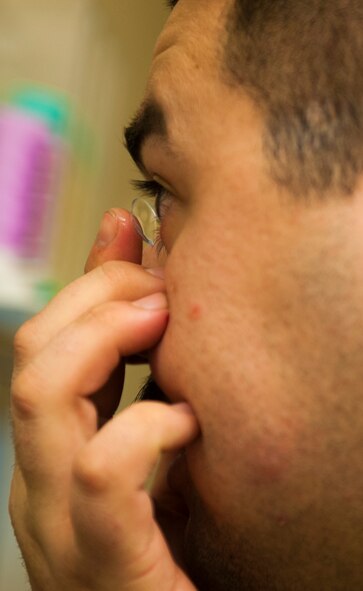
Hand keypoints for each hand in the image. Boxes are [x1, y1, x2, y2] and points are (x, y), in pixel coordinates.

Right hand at [9, 209, 198, 590]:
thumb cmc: (176, 535)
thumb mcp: (151, 433)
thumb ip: (138, 359)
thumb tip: (134, 262)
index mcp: (52, 449)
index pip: (42, 339)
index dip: (93, 280)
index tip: (143, 252)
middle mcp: (39, 480)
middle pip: (34, 352)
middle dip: (101, 296)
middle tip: (163, 292)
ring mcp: (57, 522)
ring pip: (42, 395)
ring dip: (108, 339)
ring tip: (164, 333)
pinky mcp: (100, 561)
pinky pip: (101, 470)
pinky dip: (147, 426)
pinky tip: (187, 424)